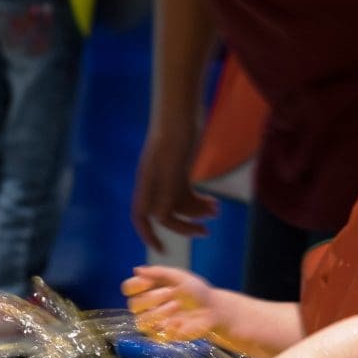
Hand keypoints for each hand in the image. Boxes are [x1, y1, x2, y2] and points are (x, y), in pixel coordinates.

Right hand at [121, 265, 218, 340]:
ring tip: (177, 305)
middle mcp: (147, 306)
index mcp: (148, 289)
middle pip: (133, 305)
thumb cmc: (196, 291)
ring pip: (141, 321)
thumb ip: (159, 272)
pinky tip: (180, 321)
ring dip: (159, 312)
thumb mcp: (179, 277)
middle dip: (151, 298)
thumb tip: (136, 270)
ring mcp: (154, 322)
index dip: (135, 285)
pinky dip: (169, 326)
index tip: (149, 281)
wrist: (213, 309)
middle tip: (171, 293)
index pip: (128, 288)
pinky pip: (156, 334)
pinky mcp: (163, 336)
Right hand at [131, 128, 217, 250]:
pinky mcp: (180, 169)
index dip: (148, 234)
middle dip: (184, 225)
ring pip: (180, 204)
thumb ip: (165, 189)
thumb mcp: (171, 163)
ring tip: (216, 210)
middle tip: (205, 232)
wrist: (181, 108)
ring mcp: (167, 175)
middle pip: (165, 214)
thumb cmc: (174, 132)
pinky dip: (200, 201)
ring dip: (197, 212)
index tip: (161, 249)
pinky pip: (188, 193)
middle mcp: (154, 181)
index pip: (141, 215)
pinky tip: (215, 202)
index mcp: (147, 181)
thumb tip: (159, 218)